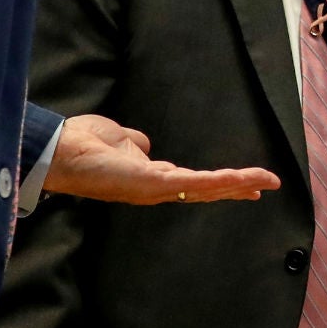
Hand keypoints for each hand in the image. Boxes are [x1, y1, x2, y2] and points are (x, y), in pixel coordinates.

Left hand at [44, 115, 280, 204]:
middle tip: (264, 188)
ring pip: (206, 188)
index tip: (241, 183)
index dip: (217, 182)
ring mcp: (156, 189)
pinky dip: (226, 181)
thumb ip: (136, 143)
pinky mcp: (155, 185)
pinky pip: (198, 182)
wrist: (59, 151)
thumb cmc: (82, 143)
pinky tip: (245, 179)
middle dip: (235, 188)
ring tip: (266, 182)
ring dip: (239, 184)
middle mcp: (155, 188)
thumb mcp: (118, 137)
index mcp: (148, 177)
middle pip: (204, 189)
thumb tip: (143, 144)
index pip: (191, 181)